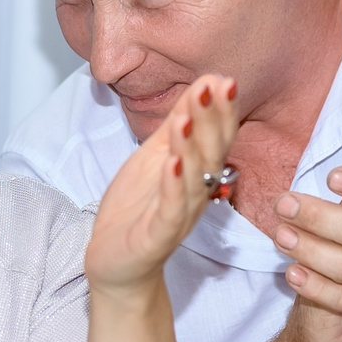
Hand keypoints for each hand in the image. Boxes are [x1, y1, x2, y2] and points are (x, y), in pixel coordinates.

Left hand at [87, 74, 239, 295]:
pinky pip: (170, 210)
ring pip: (193, 179)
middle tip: (216, 86)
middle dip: (213, 119)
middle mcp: (196, 192)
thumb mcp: (156, 155)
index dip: (221, 109)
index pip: (216, 136)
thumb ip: (179, 122)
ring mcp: (179, 215)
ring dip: (191, 148)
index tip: (223, 78)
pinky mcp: (158, 237)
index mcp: (197, 172)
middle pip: (211, 153)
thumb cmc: (139, 209)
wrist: (117, 263)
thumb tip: (204, 84)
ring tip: (187, 118)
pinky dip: (172, 187)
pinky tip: (171, 164)